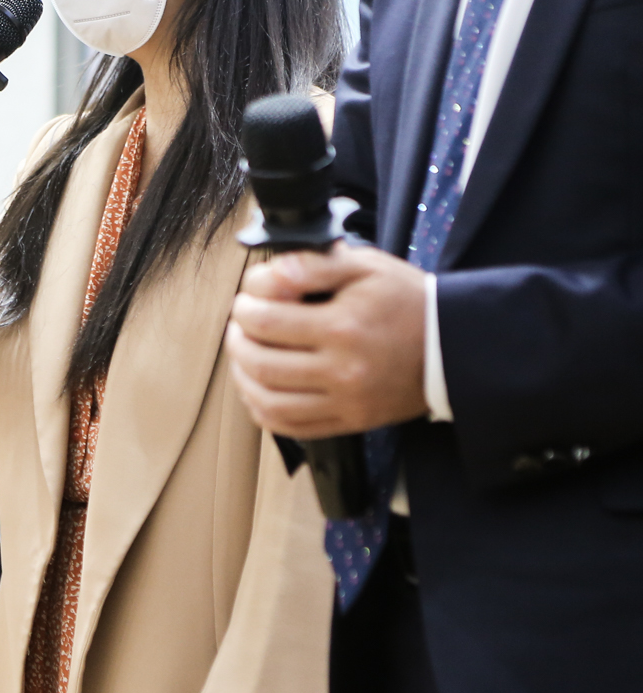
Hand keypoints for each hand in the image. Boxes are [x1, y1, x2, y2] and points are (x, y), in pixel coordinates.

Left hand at [227, 243, 429, 438]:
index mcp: (343, 328)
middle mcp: (342, 370)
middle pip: (261, 364)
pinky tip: (259, 389)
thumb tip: (272, 274)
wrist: (454, 345)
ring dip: (243, 377)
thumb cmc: (407, 302)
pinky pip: (291, 427)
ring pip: (269, 401)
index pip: (266, 322)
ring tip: (244, 355)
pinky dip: (263, 410)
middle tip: (239, 326)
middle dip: (237, 341)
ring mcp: (346, 402)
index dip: (245, 308)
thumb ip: (313, 265)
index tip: (246, 300)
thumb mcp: (366, 267)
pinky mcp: (351, 422)